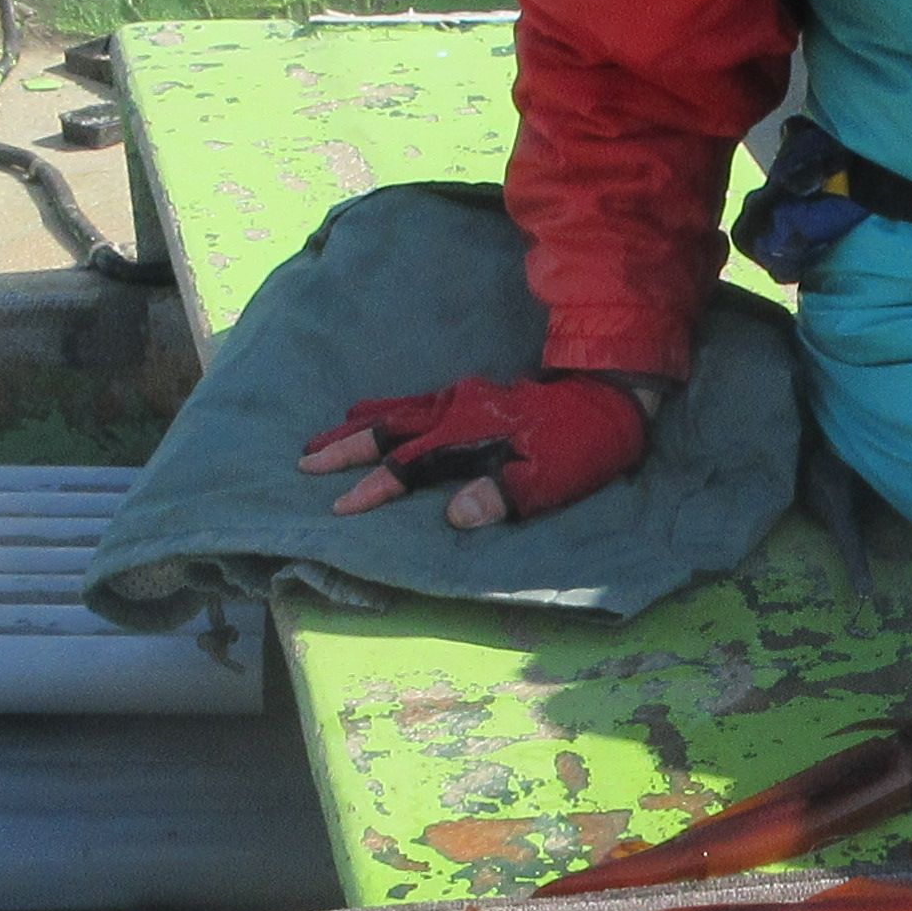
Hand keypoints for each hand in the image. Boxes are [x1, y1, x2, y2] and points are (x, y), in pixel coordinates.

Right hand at [299, 372, 651, 530]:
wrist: (607, 398)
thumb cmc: (578, 447)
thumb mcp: (547, 482)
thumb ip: (499, 498)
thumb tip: (452, 516)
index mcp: (468, 439)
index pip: (408, 469)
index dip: (373, 489)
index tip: (340, 507)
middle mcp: (454, 413)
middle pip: (387, 432)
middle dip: (344, 449)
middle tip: (304, 462)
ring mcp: (459, 400)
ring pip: (394, 412)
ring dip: (355, 428)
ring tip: (318, 440)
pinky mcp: (468, 395)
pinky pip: (412, 401)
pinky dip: (382, 410)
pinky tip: (368, 415)